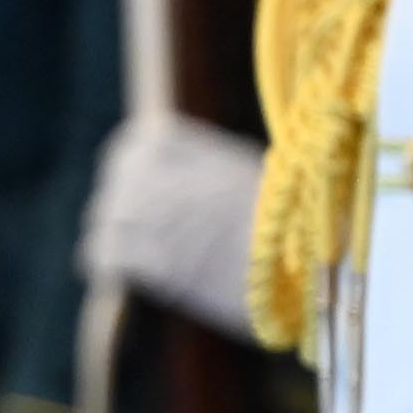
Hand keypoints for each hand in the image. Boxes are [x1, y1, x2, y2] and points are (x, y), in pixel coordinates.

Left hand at [80, 114, 272, 340]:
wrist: (309, 263)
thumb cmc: (291, 217)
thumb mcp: (250, 170)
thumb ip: (207, 164)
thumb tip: (180, 174)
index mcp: (198, 147)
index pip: (138, 141)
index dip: (137, 161)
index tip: (145, 180)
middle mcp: (168, 175)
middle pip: (118, 181)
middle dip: (125, 200)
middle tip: (141, 222)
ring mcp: (155, 218)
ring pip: (106, 218)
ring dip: (115, 232)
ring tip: (134, 248)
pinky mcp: (153, 261)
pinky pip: (104, 254)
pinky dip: (108, 262)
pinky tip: (126, 271)